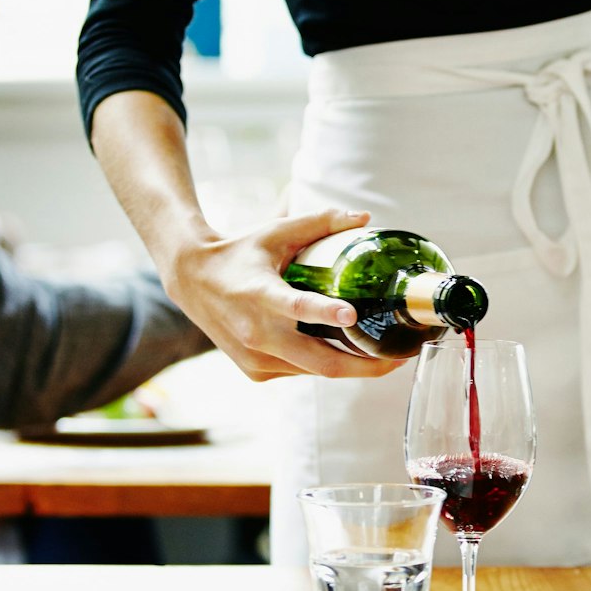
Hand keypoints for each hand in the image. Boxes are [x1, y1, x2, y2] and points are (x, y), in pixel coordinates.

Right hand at [162, 208, 407, 382]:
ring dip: (350, 366)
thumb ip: (320, 223)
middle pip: (321, 362)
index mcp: (260, 295)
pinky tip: (344, 353)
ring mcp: (256, 359)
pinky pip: (301, 372)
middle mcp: (257, 333)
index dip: (325, 313)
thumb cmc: (239, 253)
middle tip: (399, 357)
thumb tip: (364, 218)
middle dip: (365, 366)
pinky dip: (323, 363)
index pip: (296, 307)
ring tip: (382, 356)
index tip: (353, 314)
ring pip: (315, 371)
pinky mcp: (256, 372)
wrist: (191, 281)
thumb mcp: (276, 232)